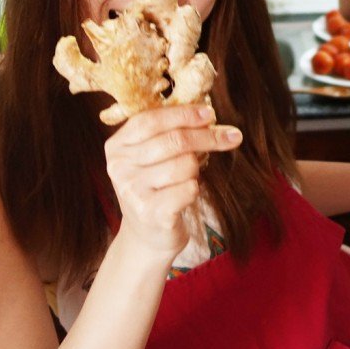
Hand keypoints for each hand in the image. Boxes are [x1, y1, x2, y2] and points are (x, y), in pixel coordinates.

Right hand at [104, 103, 242, 261]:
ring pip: (185, 164)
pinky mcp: (149, 212)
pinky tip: (183, 195)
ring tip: (186, 178)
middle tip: (232, 136)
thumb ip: (172, 132)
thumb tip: (210, 115)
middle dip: (207, 136)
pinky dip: (194, 189)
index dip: (184, 114)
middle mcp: (119, 167)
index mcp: (117, 146)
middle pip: (174, 140)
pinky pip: (189, 188)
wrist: (148, 235)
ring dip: (195, 170)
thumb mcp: (154, 156)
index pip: (151, 120)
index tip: (210, 113)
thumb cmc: (157, 186)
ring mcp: (132, 191)